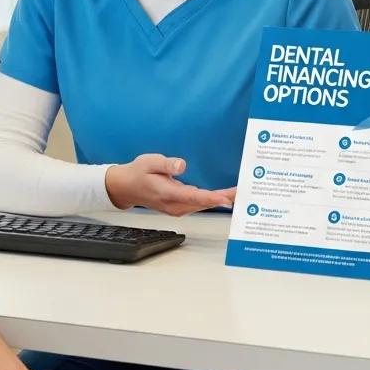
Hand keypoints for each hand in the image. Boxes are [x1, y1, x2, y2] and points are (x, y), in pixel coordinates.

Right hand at [106, 154, 235, 215]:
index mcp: (167, 194)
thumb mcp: (149, 162)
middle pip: (203, 203)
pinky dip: (212, 201)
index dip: (211, 199)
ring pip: (203, 205)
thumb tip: (182, 165)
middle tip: (243, 193)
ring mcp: (177, 208)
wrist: (126, 187)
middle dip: (224, 198)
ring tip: (239, 193)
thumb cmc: (138, 173)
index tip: (227, 199)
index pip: (193, 197)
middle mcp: (174, 205)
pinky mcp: (180, 207)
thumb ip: (166, 164)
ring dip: (221, 200)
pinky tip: (224, 196)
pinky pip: (199, 205)